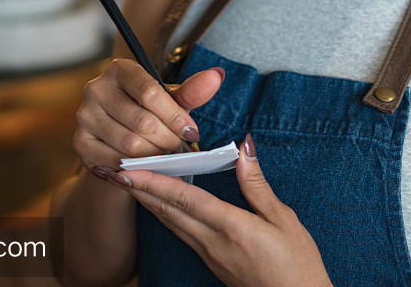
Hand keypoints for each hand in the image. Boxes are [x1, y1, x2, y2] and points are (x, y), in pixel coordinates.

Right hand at [73, 59, 225, 178]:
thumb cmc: (149, 114)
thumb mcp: (170, 101)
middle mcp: (96, 89)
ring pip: (130, 145)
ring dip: (155, 156)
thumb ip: (191, 92)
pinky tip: (147, 167)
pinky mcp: (81, 144)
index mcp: (120, 70)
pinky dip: (136, 168)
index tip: (192, 132)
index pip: (150, 92)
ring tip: (166, 157)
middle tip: (180, 148)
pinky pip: (116, 162)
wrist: (120, 140)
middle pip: (142, 121)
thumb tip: (216, 76)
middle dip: (168, 139)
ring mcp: (85, 117)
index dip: (175, 116)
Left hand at [113, 134, 331, 286]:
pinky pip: (180, 233)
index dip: (155, 182)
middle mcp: (212, 242)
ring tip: (127, 182)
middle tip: (113, 171)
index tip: (131, 168)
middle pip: (168, 211)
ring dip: (146, 201)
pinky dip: (164, 214)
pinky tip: (157, 205)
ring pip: (170, 223)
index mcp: (231, 227)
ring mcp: (209, 254)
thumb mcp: (284, 219)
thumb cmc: (297, 263)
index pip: (185, 199)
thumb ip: (257, 184)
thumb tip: (243, 147)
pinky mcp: (210, 261)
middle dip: (139, 189)